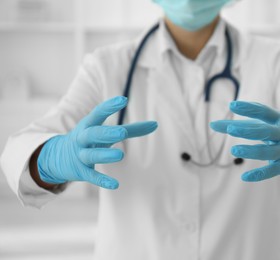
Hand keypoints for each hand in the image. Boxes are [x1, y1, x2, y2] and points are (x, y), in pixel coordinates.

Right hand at [37, 96, 157, 188]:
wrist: (58, 157)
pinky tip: (115, 185)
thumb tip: (156, 124)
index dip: (109, 106)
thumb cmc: (91, 140)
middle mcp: (83, 138)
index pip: (98, 113)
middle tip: (122, 133)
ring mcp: (81, 155)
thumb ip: (133, 129)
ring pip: (92, 155)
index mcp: (89, 125)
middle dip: (106, 133)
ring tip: (120, 155)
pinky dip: (102, 181)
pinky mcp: (81, 172)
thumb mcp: (108, 132)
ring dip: (105, 155)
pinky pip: (91, 177)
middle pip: (93, 134)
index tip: (123, 99)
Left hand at [210, 101, 279, 181]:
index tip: (232, 105)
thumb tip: (212, 124)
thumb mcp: (262, 125)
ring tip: (234, 150)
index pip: (263, 112)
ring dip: (251, 151)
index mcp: (277, 120)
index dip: (248, 108)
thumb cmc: (277, 132)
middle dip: (248, 130)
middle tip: (231, 128)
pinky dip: (258, 175)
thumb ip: (238, 124)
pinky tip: (244, 177)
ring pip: (267, 153)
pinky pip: (270, 172)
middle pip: (265, 131)